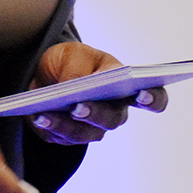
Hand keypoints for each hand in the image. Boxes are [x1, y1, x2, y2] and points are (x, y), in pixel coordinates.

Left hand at [26, 42, 168, 145]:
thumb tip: (76, 86)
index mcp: (126, 84)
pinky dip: (50, 127)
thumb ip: (79, 69)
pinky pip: (63, 137)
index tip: (142, 94)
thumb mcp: (73, 55)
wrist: (44, 72)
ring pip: (86, 133)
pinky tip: (38, 117)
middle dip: (96, 113)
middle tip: (78, 106)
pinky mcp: (71, 137)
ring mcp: (94, 127)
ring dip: (65, 124)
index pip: (153, 96)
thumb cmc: (70, 61)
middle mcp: (115, 110)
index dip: (153, 98)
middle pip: (114, 119)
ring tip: (46, 114)